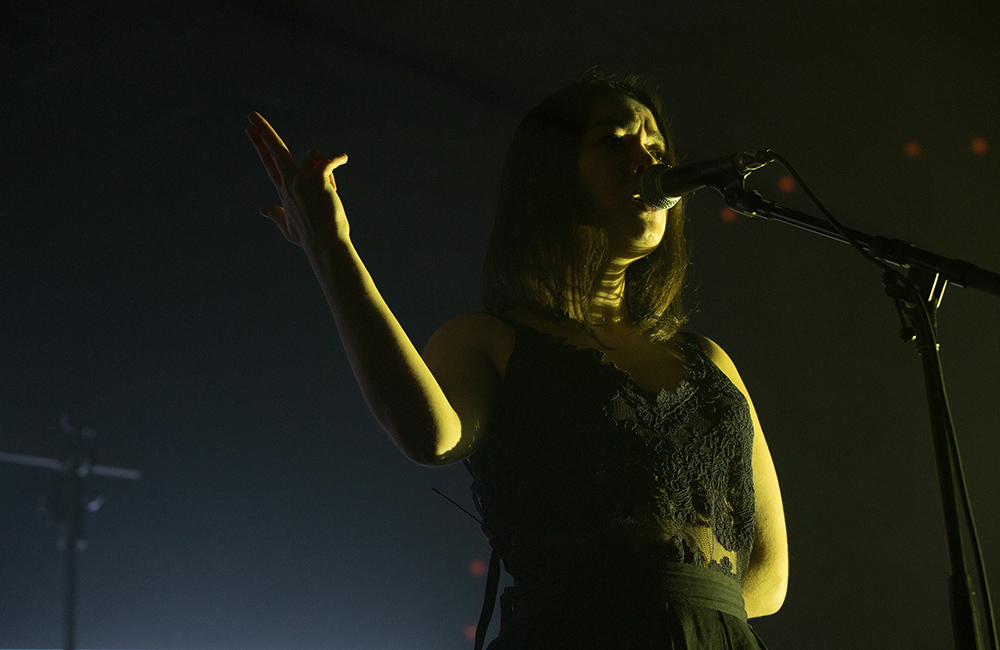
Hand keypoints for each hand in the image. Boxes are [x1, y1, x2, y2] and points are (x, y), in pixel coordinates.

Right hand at [245, 112, 349, 248]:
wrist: (325, 244)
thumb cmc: (310, 239)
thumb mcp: (288, 228)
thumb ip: (276, 215)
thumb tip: (262, 209)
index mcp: (284, 190)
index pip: (269, 163)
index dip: (259, 145)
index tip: (249, 129)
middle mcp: (290, 182)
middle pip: (275, 150)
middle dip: (263, 132)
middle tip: (252, 115)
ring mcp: (302, 180)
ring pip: (313, 154)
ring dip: (325, 167)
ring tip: (331, 190)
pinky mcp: (317, 180)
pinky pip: (327, 160)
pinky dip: (336, 159)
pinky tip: (343, 159)